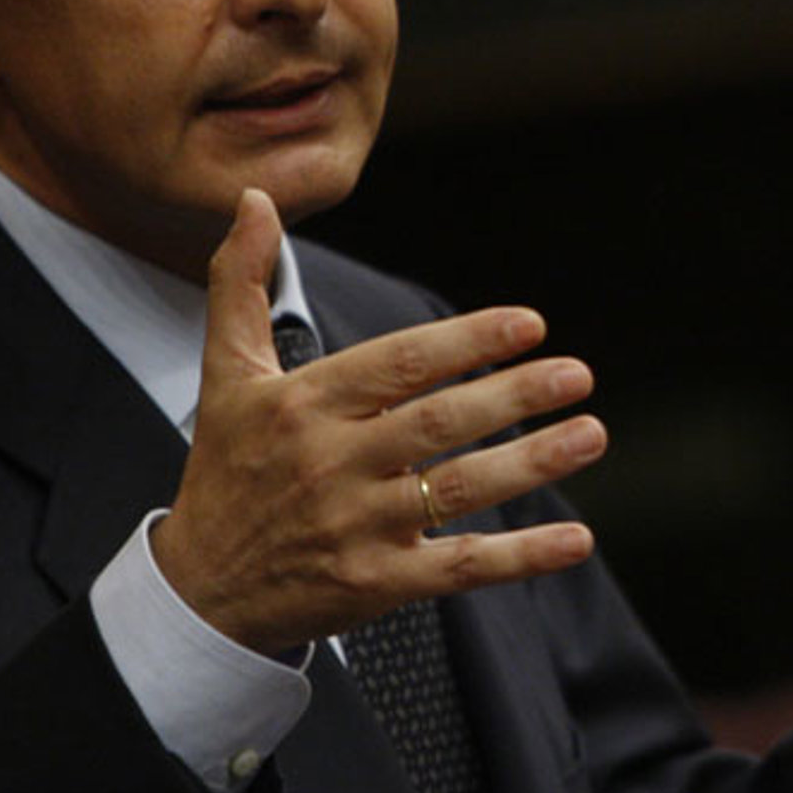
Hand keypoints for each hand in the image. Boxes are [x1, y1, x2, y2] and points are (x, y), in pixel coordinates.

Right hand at [152, 189, 606, 654]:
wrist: (200, 592)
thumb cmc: (226, 472)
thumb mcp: (224, 377)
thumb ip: (241, 285)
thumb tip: (254, 199)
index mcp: (302, 404)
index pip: (400, 364)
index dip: (469, 342)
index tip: (530, 324)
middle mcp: (329, 463)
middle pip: (440, 421)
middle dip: (516, 394)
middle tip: (578, 373)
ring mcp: (355, 527)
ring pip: (459, 488)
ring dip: (534, 461)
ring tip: (591, 433)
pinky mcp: (376, 584)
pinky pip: (461, 566)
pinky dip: (521, 555)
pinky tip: (576, 538)